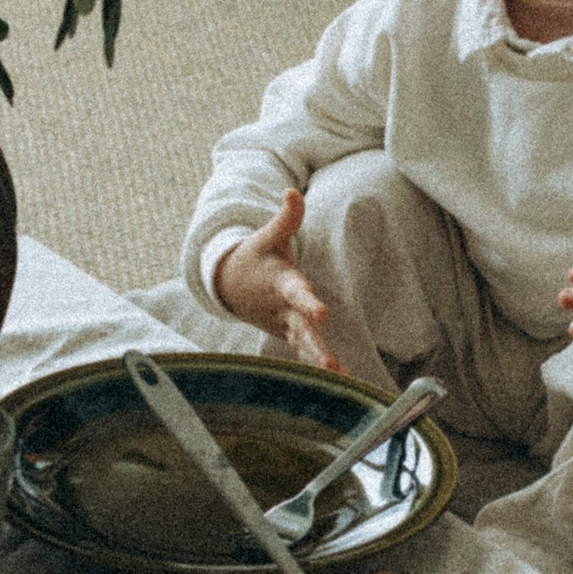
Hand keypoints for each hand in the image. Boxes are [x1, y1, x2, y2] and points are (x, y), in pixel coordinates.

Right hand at [213, 190, 343, 371]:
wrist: (229, 283)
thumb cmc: (257, 257)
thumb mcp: (268, 236)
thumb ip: (286, 218)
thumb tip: (292, 192)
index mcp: (280, 284)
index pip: (296, 294)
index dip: (308, 302)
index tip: (322, 313)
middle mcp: (282, 309)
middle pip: (301, 331)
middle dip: (315, 347)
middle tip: (331, 365)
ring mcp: (284, 325)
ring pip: (304, 346)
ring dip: (320, 362)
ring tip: (342, 379)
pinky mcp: (288, 334)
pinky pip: (305, 352)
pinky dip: (320, 369)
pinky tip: (343, 381)